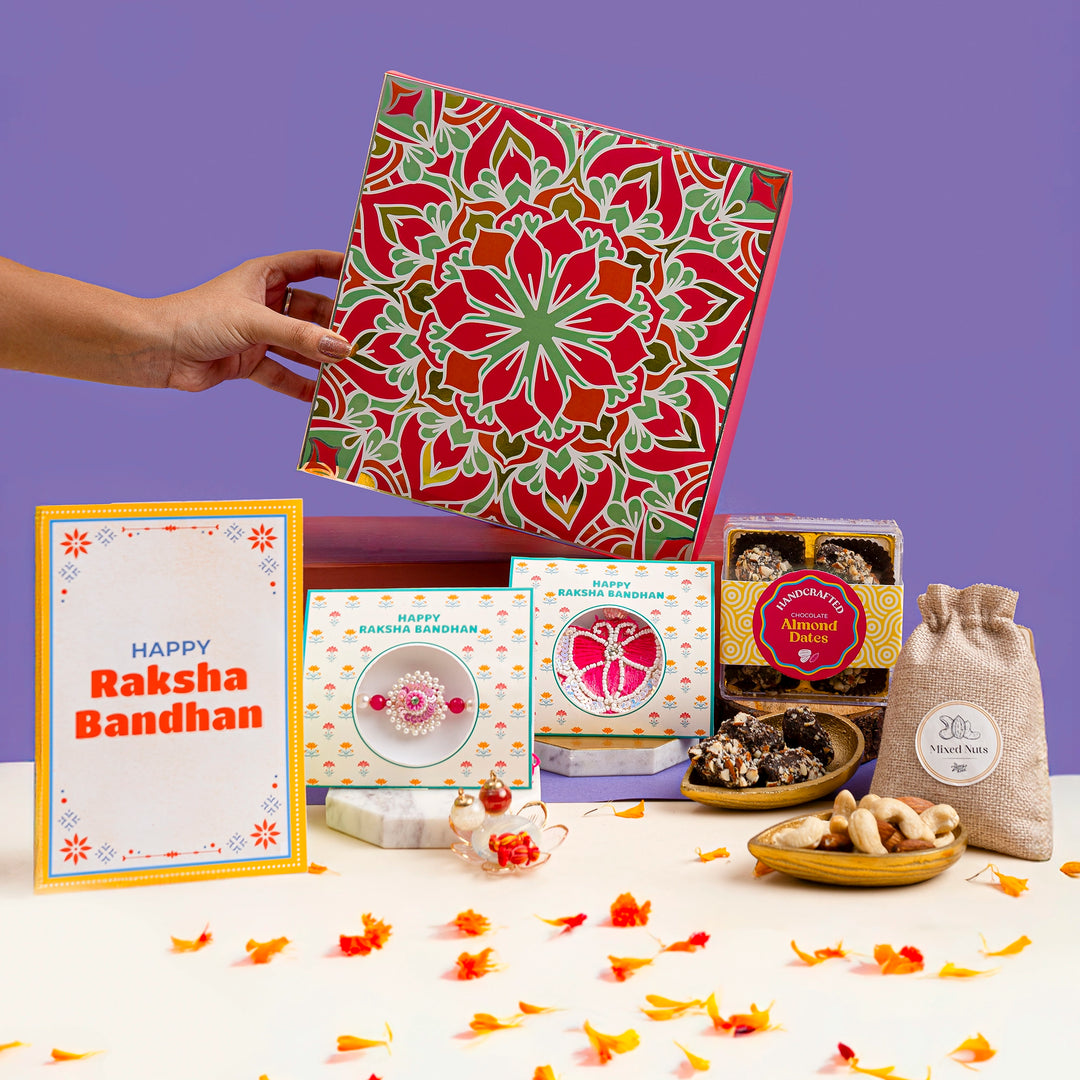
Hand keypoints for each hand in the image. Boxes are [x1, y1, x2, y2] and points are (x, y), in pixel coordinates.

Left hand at [148, 249, 350, 400]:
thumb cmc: (197, 318)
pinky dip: (301, 385)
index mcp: (264, 275)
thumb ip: (300, 337)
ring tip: (353, 369)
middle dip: (337, 324)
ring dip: (322, 358)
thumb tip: (342, 348)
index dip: (338, 268)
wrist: (155, 350)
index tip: (368, 277)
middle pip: (313, 311)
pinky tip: (322, 397)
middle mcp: (265, 302)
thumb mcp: (255, 322)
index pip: (311, 264)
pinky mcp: (250, 362)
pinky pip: (284, 374)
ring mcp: (259, 333)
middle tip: (368, 336)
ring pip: (301, 345)